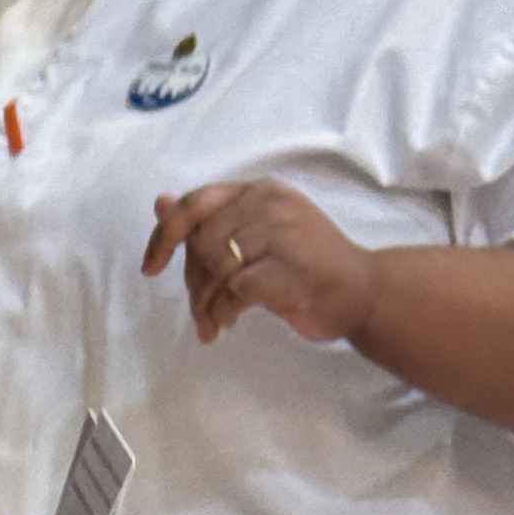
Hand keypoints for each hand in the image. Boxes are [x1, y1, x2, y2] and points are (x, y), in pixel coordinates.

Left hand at [141, 179, 375, 349]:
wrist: (363, 292)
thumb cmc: (307, 267)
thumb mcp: (257, 237)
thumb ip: (212, 222)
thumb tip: (160, 204)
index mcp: (261, 190)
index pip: (195, 204)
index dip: (165, 236)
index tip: (151, 268)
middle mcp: (270, 203)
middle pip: (201, 241)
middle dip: (192, 281)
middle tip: (200, 309)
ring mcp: (282, 234)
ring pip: (215, 266)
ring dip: (204, 302)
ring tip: (212, 321)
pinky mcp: (287, 269)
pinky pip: (234, 291)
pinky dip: (222, 312)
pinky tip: (225, 323)